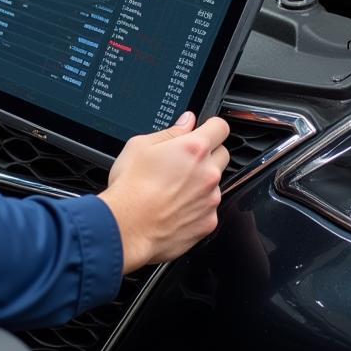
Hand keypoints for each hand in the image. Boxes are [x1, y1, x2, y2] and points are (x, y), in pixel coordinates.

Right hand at [99, 113, 229, 273]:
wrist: (127, 227)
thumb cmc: (130, 187)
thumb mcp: (140, 145)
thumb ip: (171, 132)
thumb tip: (186, 123)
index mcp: (194, 149)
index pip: (220, 127)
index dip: (211, 126)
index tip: (204, 130)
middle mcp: (208, 173)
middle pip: (222, 154)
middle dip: (208, 154)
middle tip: (184, 160)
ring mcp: (211, 200)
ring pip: (215, 183)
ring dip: (201, 181)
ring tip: (173, 188)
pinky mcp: (208, 223)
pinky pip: (209, 208)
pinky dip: (197, 206)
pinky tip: (174, 207)